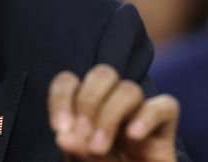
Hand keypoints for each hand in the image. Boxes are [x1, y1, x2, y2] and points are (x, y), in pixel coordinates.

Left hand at [48, 64, 179, 160]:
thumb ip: (75, 150)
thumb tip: (63, 137)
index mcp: (86, 106)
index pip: (69, 81)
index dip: (60, 97)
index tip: (59, 128)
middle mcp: (112, 103)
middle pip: (103, 74)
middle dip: (88, 101)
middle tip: (82, 133)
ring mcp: (139, 112)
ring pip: (130, 89)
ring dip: (111, 115)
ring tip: (98, 148)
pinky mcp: (165, 127)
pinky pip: (165, 106)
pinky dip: (146, 117)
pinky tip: (134, 136)